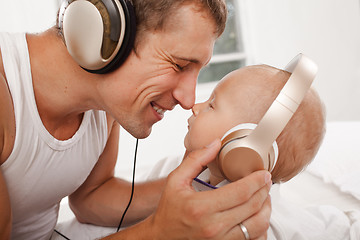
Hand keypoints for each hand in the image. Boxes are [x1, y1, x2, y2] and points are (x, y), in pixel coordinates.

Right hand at [149, 139, 271, 239]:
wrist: (162, 237)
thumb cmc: (169, 210)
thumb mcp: (176, 181)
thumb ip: (195, 160)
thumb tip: (215, 144)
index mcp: (201, 207)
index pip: (240, 192)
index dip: (256, 181)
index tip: (263, 173)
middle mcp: (213, 227)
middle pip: (253, 207)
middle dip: (264, 190)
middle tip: (266, 181)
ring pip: (257, 225)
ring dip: (266, 209)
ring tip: (264, 197)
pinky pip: (253, 239)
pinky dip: (260, 227)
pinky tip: (258, 216)